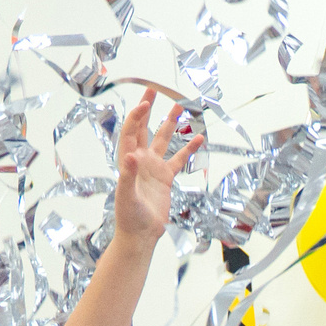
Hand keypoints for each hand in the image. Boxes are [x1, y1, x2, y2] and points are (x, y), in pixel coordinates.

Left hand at [115, 86, 202, 248]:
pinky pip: (179, 159)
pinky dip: (188, 149)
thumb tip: (130, 155)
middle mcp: (140, 160)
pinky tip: (199, 138)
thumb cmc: (129, 216)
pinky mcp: (165, 178)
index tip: (146, 103)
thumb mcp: (126, 196)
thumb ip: (128, 175)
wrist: (140, 234)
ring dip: (170, 124)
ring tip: (180, 107)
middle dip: (148, 109)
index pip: (131, 132)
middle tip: (153, 90)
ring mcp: (154, 168)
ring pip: (163, 140)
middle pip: (143, 128)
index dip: (137, 116)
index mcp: (128, 160)